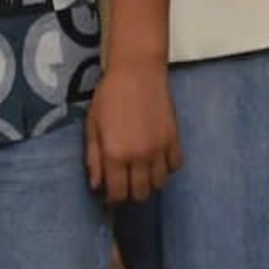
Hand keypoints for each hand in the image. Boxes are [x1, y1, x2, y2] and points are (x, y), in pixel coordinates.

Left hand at [86, 63, 181, 203]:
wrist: (137, 70)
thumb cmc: (110, 95)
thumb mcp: (92, 126)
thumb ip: (93, 158)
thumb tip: (97, 186)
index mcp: (115, 155)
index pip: (118, 194)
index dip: (114, 198)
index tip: (112, 193)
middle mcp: (139, 157)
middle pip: (140, 194)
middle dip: (131, 192)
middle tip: (126, 181)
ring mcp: (159, 148)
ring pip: (159, 183)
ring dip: (150, 182)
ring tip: (142, 171)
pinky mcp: (174, 137)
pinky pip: (176, 165)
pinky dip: (168, 167)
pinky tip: (158, 158)